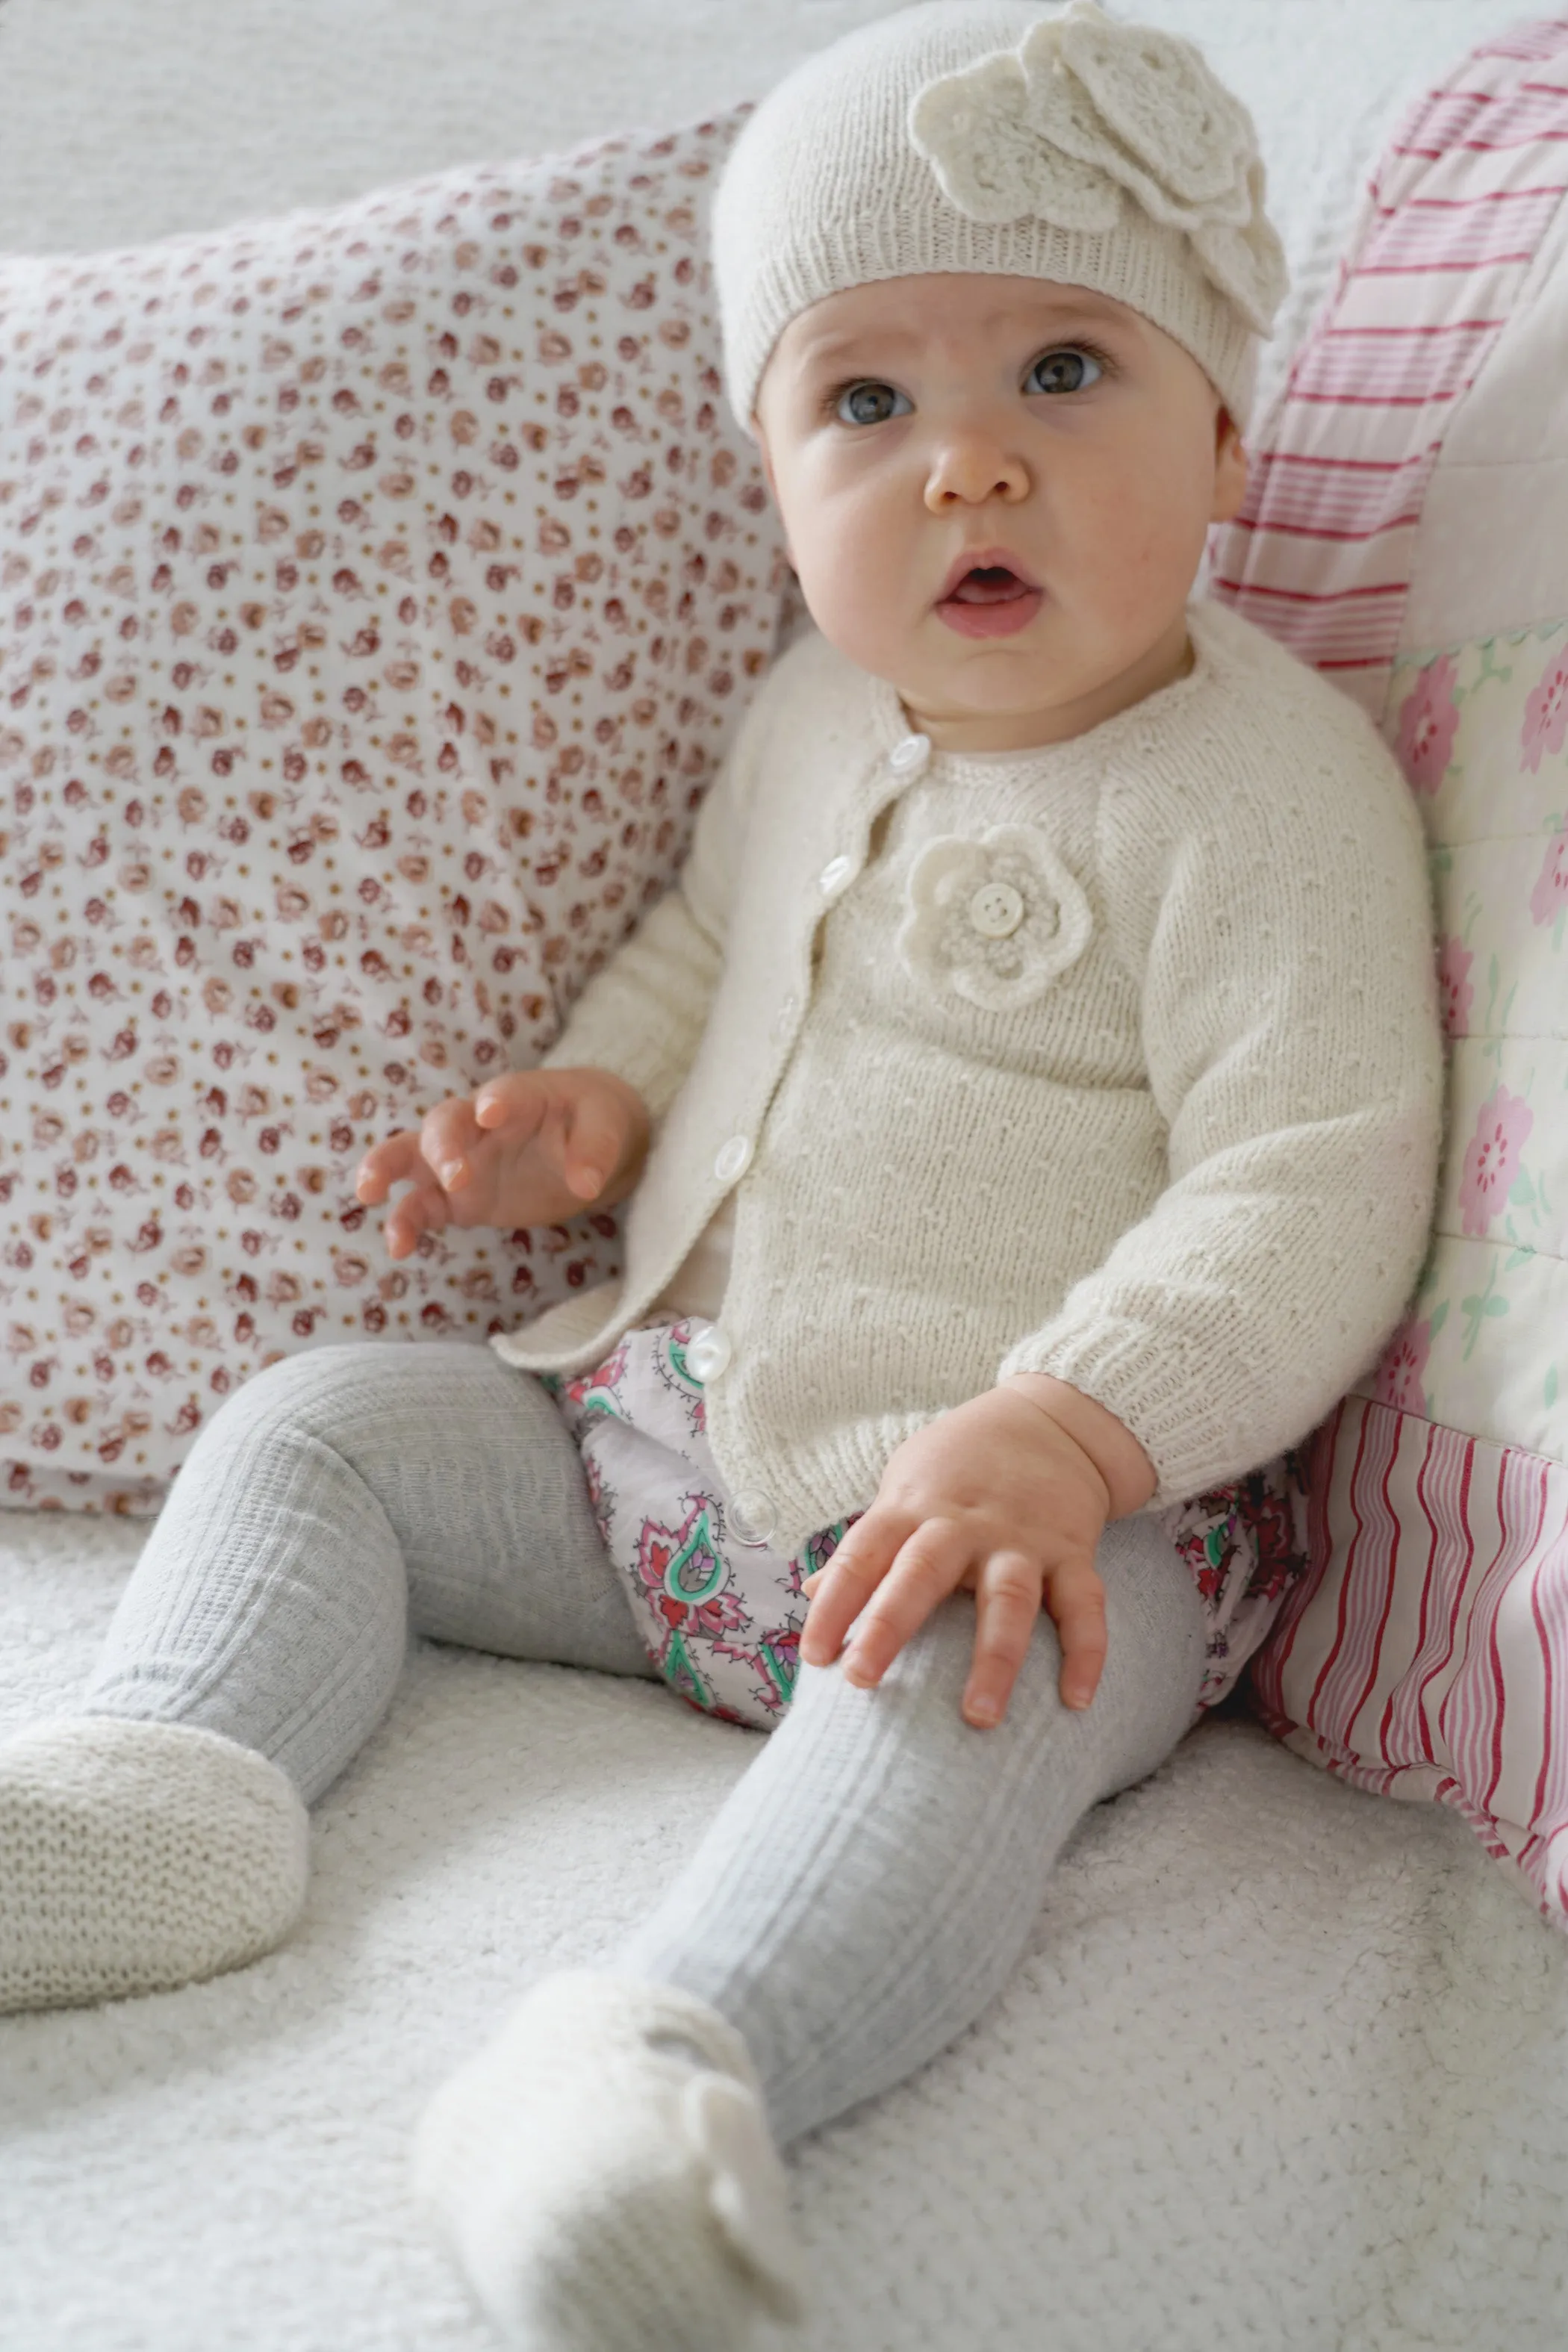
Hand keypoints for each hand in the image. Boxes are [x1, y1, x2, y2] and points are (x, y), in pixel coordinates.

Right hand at [354, 1066, 649, 1260]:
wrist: (588, 1141)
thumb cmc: (595, 1120)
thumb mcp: (609, 1127)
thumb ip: (595, 1150)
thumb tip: (585, 1184)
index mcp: (517, 1097)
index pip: (502, 1094)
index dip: (495, 1101)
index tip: (489, 1113)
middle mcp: (477, 1124)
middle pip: (444, 1123)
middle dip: (442, 1146)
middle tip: (456, 1176)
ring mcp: (461, 1160)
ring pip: (409, 1157)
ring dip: (386, 1170)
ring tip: (369, 1193)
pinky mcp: (457, 1199)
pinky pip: (421, 1207)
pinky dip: (405, 1224)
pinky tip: (398, 1249)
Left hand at [798, 1378, 1154, 1729]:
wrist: (1051, 1419)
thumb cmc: (958, 1466)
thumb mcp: (903, 1487)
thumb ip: (868, 1544)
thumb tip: (812, 1591)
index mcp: (914, 1507)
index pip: (863, 1554)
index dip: (834, 1604)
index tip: (814, 1656)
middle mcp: (966, 1523)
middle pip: (923, 1572)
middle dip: (889, 1626)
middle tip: (861, 1680)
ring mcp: (1023, 1538)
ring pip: (1009, 1597)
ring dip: (995, 1659)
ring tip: (979, 1717)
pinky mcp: (1072, 1552)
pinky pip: (1084, 1606)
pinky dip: (1086, 1653)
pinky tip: (1077, 1701)